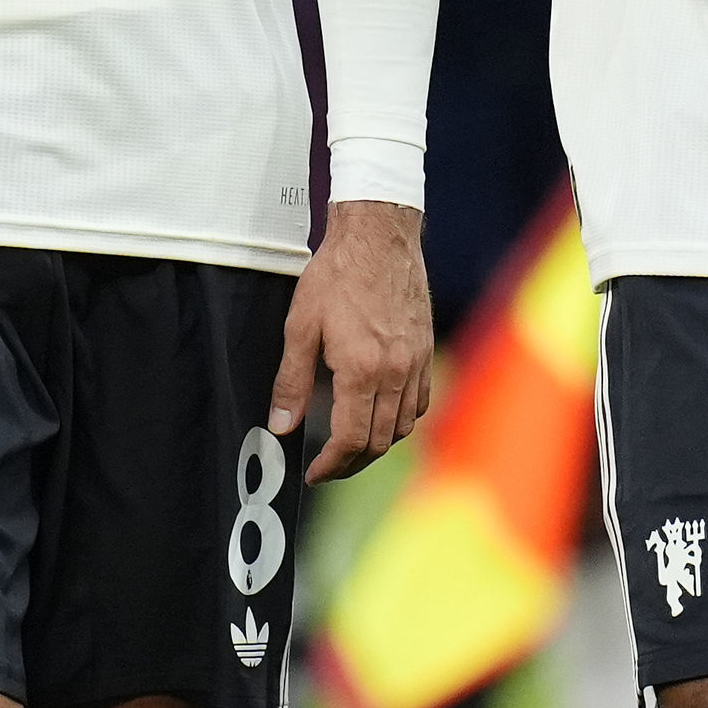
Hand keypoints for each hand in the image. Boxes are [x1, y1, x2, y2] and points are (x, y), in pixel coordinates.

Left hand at [268, 199, 434, 481]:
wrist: (378, 235)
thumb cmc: (337, 274)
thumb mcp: (300, 326)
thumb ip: (291, 381)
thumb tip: (281, 425)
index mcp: (361, 369)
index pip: (351, 439)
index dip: (332, 465)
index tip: (315, 472)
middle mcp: (395, 371)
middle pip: (380, 441)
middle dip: (352, 462)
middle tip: (329, 466)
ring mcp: (416, 362)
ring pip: (404, 426)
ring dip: (379, 444)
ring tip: (353, 445)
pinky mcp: (426, 349)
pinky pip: (421, 401)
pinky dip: (403, 419)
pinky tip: (384, 414)